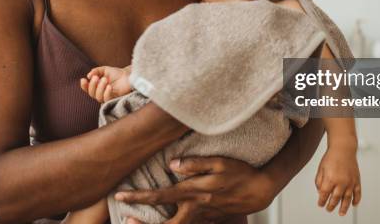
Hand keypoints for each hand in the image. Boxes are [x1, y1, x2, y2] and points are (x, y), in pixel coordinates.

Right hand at [80, 65, 131, 102]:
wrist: (128, 75)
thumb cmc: (116, 73)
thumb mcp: (104, 69)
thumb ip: (96, 71)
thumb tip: (88, 76)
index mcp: (97, 86)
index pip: (87, 89)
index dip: (84, 86)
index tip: (84, 79)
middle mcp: (100, 93)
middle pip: (92, 93)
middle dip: (92, 85)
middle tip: (96, 77)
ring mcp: (107, 97)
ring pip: (98, 97)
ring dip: (99, 88)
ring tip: (105, 79)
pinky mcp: (114, 99)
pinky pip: (107, 99)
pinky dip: (106, 93)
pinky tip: (109, 86)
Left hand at [114, 157, 275, 222]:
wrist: (260, 191)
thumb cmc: (240, 173)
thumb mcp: (220, 162)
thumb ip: (195, 163)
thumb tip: (172, 164)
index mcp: (193, 193)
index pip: (160, 197)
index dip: (138, 197)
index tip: (119, 196)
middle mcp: (194, 209)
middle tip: (124, 220)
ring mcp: (201, 217)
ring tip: (133, 222)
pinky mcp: (208, 219)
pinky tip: (164, 219)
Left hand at [315, 145, 361, 215]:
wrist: (343, 148)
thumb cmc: (331, 157)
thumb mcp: (321, 169)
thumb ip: (319, 181)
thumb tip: (320, 192)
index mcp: (330, 179)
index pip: (324, 194)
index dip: (321, 201)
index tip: (320, 204)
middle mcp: (341, 182)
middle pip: (335, 198)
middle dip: (331, 206)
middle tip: (329, 209)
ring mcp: (350, 182)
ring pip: (347, 199)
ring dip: (344, 207)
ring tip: (341, 213)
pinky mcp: (357, 180)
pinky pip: (357, 193)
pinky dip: (356, 200)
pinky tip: (354, 204)